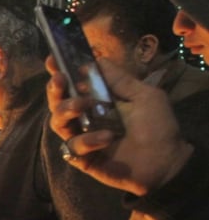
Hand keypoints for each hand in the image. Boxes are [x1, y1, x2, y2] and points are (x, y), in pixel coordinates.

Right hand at [46, 56, 190, 195]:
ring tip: (83, 105)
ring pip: (58, 123)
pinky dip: (87, 140)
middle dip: (56, 90)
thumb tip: (97, 59)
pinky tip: (106, 138)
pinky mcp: (83, 159)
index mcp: (98, 100)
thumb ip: (120, 79)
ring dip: (66, 110)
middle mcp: (86, 118)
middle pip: (57, 103)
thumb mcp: (144, 95)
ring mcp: (82, 138)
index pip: (73, 85)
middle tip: (60, 81)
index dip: (60, 72)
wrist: (165, 160)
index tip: (52, 60)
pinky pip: (73, 147)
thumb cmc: (157, 126)